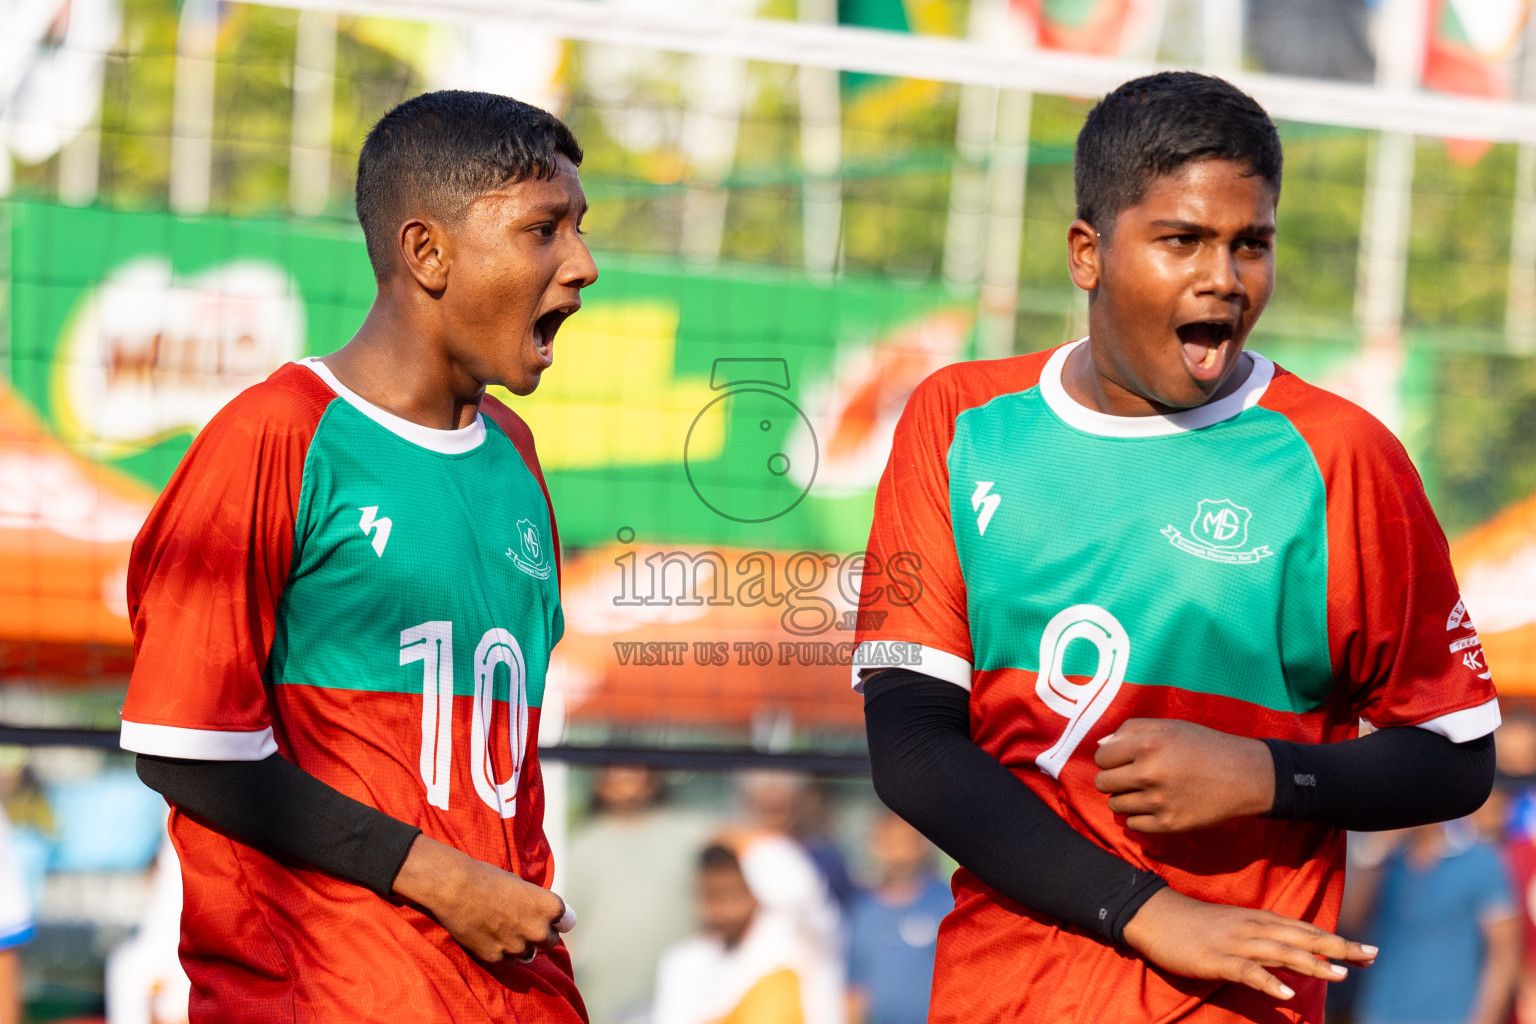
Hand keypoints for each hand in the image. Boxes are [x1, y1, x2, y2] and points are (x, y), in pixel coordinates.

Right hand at [392, 834, 571, 961]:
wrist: (455, 889)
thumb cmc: (488, 879)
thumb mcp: (522, 885)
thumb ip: (537, 903)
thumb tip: (542, 914)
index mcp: (551, 907)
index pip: (568, 922)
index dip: (558, 919)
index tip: (548, 916)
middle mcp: (540, 930)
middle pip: (551, 941)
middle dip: (539, 934)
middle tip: (522, 923)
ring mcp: (519, 947)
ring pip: (529, 955)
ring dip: (521, 946)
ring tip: (503, 930)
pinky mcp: (499, 959)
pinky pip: (509, 962)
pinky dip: (502, 954)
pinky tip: (490, 939)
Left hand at [1094, 719, 1274, 831]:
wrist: (1243, 776)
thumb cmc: (1203, 746)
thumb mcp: (1169, 727)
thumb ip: (1130, 730)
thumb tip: (1101, 746)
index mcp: (1147, 745)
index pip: (1101, 758)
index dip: (1110, 759)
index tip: (1124, 760)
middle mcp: (1149, 773)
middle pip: (1102, 784)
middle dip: (1113, 779)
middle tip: (1133, 776)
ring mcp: (1158, 801)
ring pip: (1115, 805)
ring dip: (1125, 798)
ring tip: (1146, 790)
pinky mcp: (1169, 824)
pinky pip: (1133, 824)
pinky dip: (1139, 816)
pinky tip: (1155, 806)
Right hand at [1123, 888, 1377, 1000]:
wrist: (1155, 916)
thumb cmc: (1196, 925)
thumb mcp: (1236, 928)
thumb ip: (1264, 940)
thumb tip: (1293, 957)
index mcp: (1260, 921)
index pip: (1307, 931)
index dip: (1338, 941)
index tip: (1369, 952)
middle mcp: (1254, 928)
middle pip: (1303, 938)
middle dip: (1338, 947)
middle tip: (1370, 955)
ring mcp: (1236, 943)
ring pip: (1280, 952)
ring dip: (1311, 962)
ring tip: (1339, 974)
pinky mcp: (1217, 959)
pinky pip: (1247, 971)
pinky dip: (1269, 981)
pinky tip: (1287, 992)